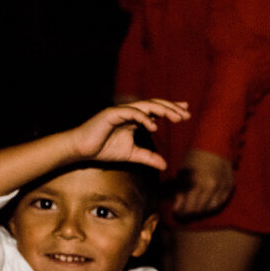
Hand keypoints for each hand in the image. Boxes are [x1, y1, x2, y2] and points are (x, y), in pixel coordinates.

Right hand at [66, 99, 189, 168]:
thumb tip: (164, 165)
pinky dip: (143, 118)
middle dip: (171, 108)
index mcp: (134, 119)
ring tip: (176, 117)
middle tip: (186, 114)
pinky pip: (130, 113)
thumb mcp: (132, 155)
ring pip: (145, 106)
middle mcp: (129, 112)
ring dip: (162, 110)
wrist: (82, 150)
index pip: (156, 111)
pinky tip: (154, 127)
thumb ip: (148, 157)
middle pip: (154, 105)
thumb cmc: (104, 149)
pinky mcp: (111, 114)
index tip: (186, 111)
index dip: (171, 109)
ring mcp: (120, 112)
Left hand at [171, 148, 235, 216]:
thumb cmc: (195, 156)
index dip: (181, 213)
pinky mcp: (229, 186)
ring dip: (201, 210)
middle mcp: (210, 187)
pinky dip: (213, 205)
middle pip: (199, 210)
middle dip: (190, 213)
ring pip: (211, 208)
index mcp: (196, 183)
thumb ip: (180, 191)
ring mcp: (222, 187)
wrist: (215, 142)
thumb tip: (177, 208)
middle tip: (184, 212)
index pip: (188, 208)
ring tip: (195, 207)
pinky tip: (207, 203)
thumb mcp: (183, 172)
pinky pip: (221, 202)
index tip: (177, 213)